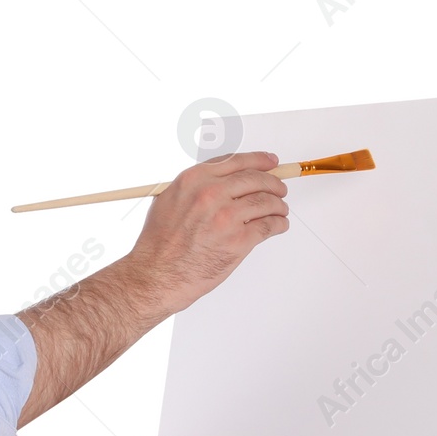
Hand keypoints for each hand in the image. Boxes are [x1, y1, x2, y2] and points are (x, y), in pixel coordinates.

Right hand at [119, 150, 288, 317]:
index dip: (259, 160)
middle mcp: (211, 194)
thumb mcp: (169, 201)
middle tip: (280, 189)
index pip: (236, 161)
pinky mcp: (238, 241)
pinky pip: (269, 226)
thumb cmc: (159, 244)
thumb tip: (223, 181)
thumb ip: (196, 187)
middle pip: (256, 180)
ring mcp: (227, 217)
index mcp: (194, 180)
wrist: (156, 275)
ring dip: (278, 205)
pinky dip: (278, 224)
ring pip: (266, 202)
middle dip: (273, 184)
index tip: (270, 162)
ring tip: (280, 210)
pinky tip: (278, 225)